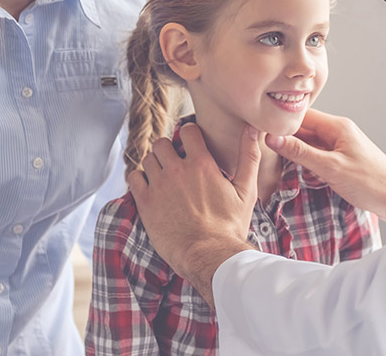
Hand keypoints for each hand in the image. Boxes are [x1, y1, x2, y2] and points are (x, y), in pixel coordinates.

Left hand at [128, 123, 260, 307]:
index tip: (193, 144)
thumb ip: (249, 157)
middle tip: (177, 162)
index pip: (188, 130)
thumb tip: (252, 129)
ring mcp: (159, 185)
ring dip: (156, 163)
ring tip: (165, 176)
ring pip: (148, 158)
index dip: (190, 135)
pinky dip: (140, 178)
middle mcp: (177, 170)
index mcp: (202, 164)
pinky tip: (151, 187)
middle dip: (169, 148)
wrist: (209, 255)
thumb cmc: (230, 226)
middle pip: (162, 142)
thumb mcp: (246, 190)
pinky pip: (133, 177)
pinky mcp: (145, 202)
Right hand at [266, 109, 385, 226]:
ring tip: (271, 154)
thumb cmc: (371, 183)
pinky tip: (293, 165)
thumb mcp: (330, 168)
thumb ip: (301, 153)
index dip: (280, 121)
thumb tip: (274, 138)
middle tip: (259, 142)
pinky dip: (305, 158)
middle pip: (304, 128)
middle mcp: (339, 131)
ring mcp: (342, 145)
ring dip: (294, 148)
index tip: (259, 127)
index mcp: (338, 127)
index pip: (301, 116)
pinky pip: (318, 153)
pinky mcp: (343, 159)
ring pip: (310, 141)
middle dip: (284, 135)